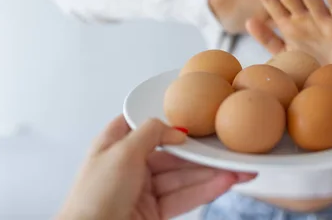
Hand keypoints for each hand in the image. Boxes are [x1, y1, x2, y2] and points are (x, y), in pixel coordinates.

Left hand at [57, 116, 254, 219]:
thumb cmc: (93, 199)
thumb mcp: (121, 152)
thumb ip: (149, 132)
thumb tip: (173, 127)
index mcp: (114, 145)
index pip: (146, 126)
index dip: (170, 123)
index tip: (197, 121)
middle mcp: (129, 167)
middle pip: (172, 154)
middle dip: (202, 154)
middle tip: (228, 150)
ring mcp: (143, 192)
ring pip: (183, 177)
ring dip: (211, 174)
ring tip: (238, 170)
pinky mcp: (154, 213)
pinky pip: (184, 197)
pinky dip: (205, 190)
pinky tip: (224, 183)